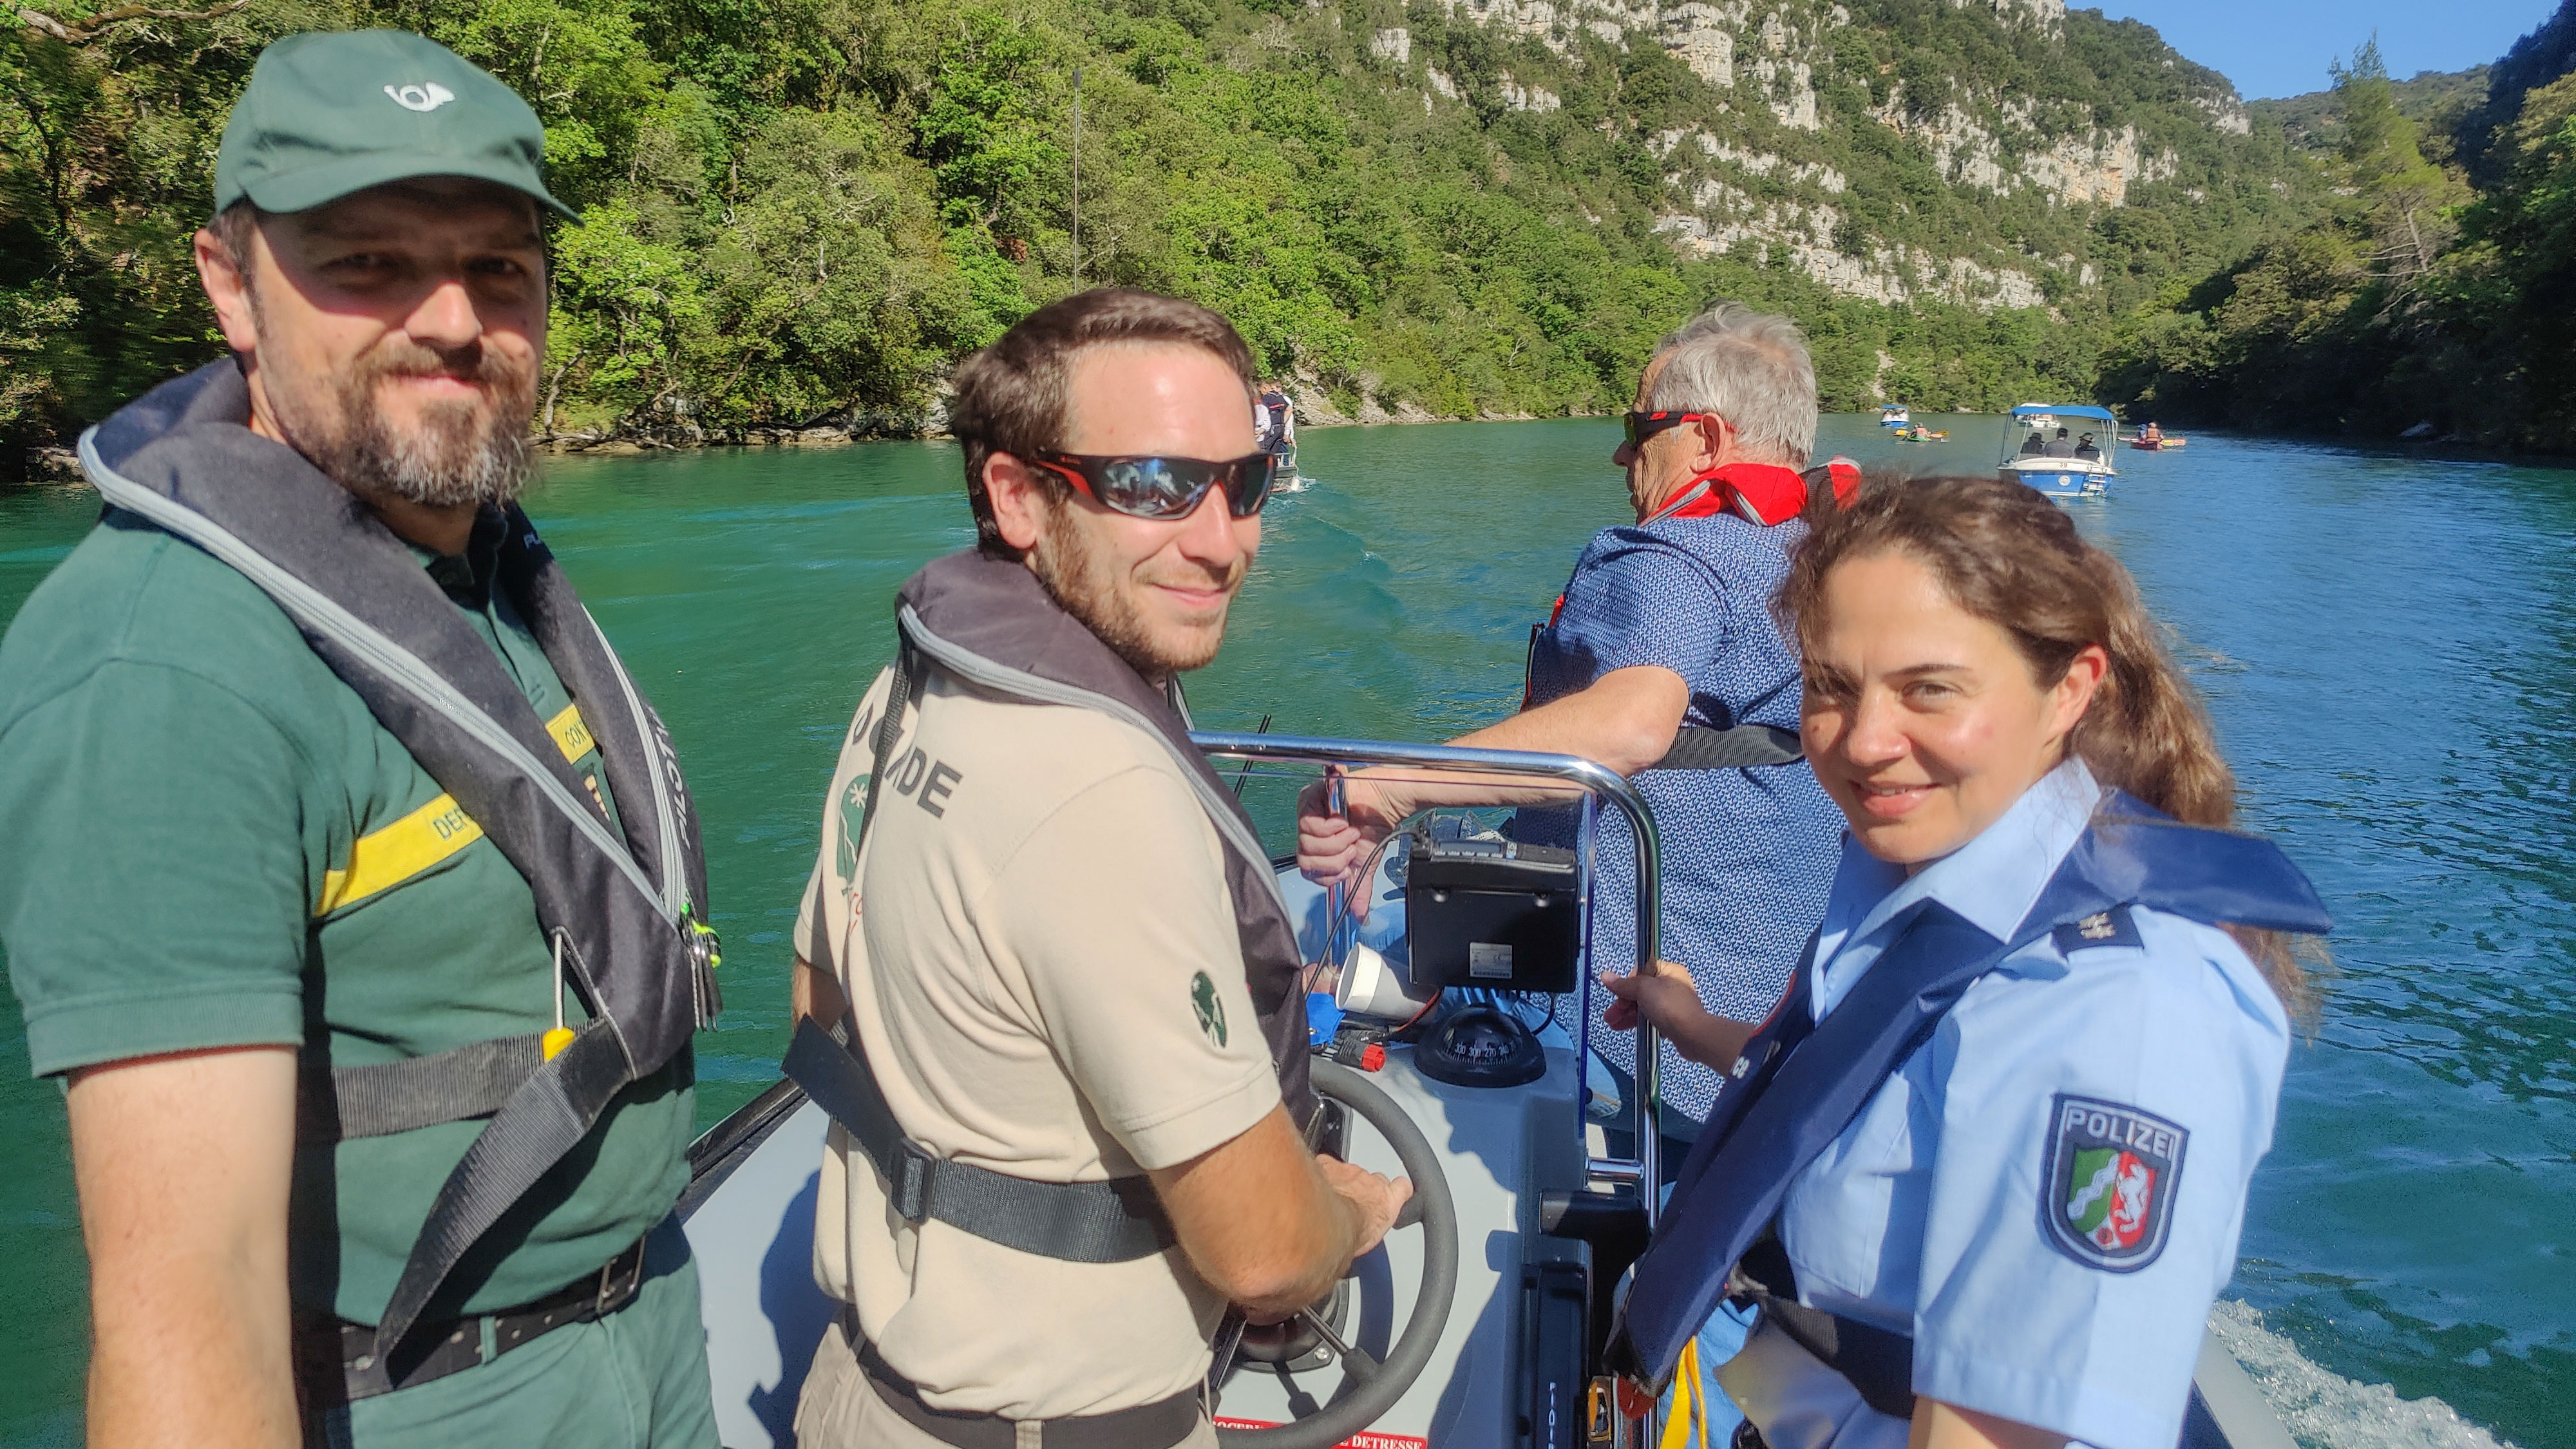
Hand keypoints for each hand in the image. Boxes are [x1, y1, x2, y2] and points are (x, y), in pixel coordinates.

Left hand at [1294, 770, 1408, 895]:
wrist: (1387, 804)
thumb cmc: (1374, 826)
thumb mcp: (1365, 865)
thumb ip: (1358, 890)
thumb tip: (1361, 916)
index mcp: (1318, 845)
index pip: (1307, 871)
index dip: (1328, 874)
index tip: (1347, 869)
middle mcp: (1309, 830)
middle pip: (1304, 860)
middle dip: (1334, 860)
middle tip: (1351, 848)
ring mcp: (1307, 813)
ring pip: (1305, 844)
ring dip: (1335, 842)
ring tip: (1350, 832)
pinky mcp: (1310, 798)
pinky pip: (1308, 823)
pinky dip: (1330, 827)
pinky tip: (1343, 820)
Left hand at [1316, 1152, 1412, 1258]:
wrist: (1328, 1222)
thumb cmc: (1350, 1233)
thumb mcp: (1373, 1237)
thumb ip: (1376, 1223)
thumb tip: (1365, 1232)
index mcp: (1387, 1199)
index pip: (1402, 1186)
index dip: (1397, 1189)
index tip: (1393, 1193)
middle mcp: (1371, 1181)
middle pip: (1371, 1179)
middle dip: (1362, 1189)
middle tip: (1350, 1205)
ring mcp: (1350, 1171)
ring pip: (1348, 1172)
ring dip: (1342, 1184)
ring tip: (1331, 1201)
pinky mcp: (1329, 1165)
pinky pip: (1327, 1165)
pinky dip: (1323, 1173)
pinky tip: (1317, 1187)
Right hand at [1600, 958, 1704, 1033]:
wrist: (1693, 1035)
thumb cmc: (1669, 1006)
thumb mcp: (1643, 989)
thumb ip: (1623, 984)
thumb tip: (1605, 975)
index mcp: (1669, 971)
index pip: (1641, 972)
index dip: (1627, 984)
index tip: (1617, 996)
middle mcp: (1672, 985)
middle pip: (1641, 991)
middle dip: (1623, 1003)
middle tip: (1609, 1016)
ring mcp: (1673, 1004)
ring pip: (1645, 1006)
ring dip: (1627, 1014)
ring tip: (1612, 1025)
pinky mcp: (1673, 1020)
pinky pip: (1651, 1018)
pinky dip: (1639, 1021)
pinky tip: (1627, 1028)